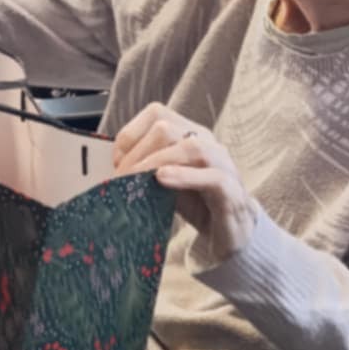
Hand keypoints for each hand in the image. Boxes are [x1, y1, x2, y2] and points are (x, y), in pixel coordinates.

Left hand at [112, 103, 255, 263]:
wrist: (231, 234)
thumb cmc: (198, 205)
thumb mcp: (166, 183)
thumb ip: (147, 170)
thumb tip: (115, 166)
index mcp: (190, 135)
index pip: (157, 114)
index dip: (130, 134)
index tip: (116, 162)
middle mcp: (208, 144)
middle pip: (168, 128)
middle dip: (137, 153)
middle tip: (121, 178)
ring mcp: (224, 166)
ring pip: (192, 147)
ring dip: (157, 162)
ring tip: (137, 179)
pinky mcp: (233, 192)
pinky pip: (214, 177)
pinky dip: (186, 176)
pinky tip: (164, 180)